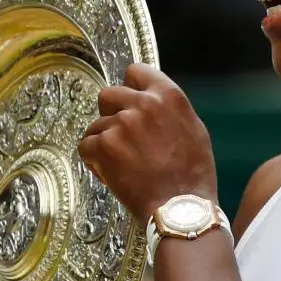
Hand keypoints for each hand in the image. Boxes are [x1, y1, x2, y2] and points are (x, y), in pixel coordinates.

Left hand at [78, 63, 217, 223]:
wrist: (181, 209)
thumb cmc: (193, 175)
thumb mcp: (194, 130)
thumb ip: (169, 109)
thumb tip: (151, 100)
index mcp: (168, 96)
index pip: (135, 72)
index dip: (130, 88)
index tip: (129, 102)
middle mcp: (143, 104)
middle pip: (108, 95)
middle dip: (112, 115)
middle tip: (123, 138)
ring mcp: (121, 124)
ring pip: (96, 125)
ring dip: (104, 142)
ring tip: (122, 164)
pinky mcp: (104, 146)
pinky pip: (86, 146)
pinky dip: (94, 160)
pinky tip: (111, 173)